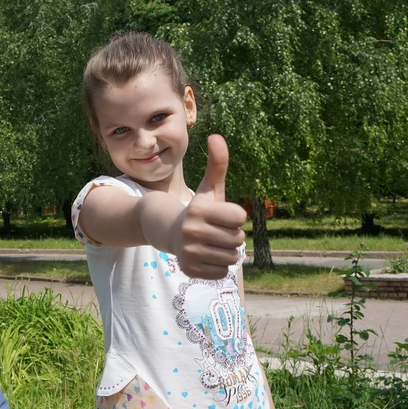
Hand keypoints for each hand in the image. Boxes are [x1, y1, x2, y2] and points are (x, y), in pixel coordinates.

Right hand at [175, 134, 246, 278]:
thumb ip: (217, 164)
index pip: (240, 217)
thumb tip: (216, 136)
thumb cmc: (198, 209)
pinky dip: (218, 266)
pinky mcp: (190, 270)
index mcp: (199, 210)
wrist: (167, 231)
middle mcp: (192, 231)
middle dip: (231, 235)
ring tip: (211, 244)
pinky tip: (206, 257)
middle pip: (238, 239)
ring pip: (232, 257)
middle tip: (215, 232)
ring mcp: (190, 252)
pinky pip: (222, 272)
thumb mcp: (209, 188)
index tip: (220, 215)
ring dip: (226, 251)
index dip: (234, 216)